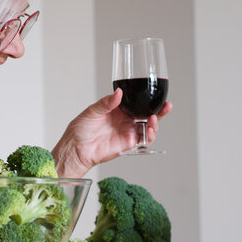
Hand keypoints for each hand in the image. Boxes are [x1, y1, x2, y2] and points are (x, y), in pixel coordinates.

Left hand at [52, 88, 171, 177]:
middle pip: (147, 114)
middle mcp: (125, 120)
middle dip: (159, 111)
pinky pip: (143, 140)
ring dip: (155, 123)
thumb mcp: (92, 111)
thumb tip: (119, 93)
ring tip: (152, 119)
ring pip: (148, 127)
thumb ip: (107, 103)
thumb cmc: (80, 129)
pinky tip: (149, 131)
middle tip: (166, 106)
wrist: (76, 148)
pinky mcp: (128, 144)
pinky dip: (149, 136)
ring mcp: (128, 132)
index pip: (137, 102)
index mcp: (118, 109)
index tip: (157, 95)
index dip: (149, 99)